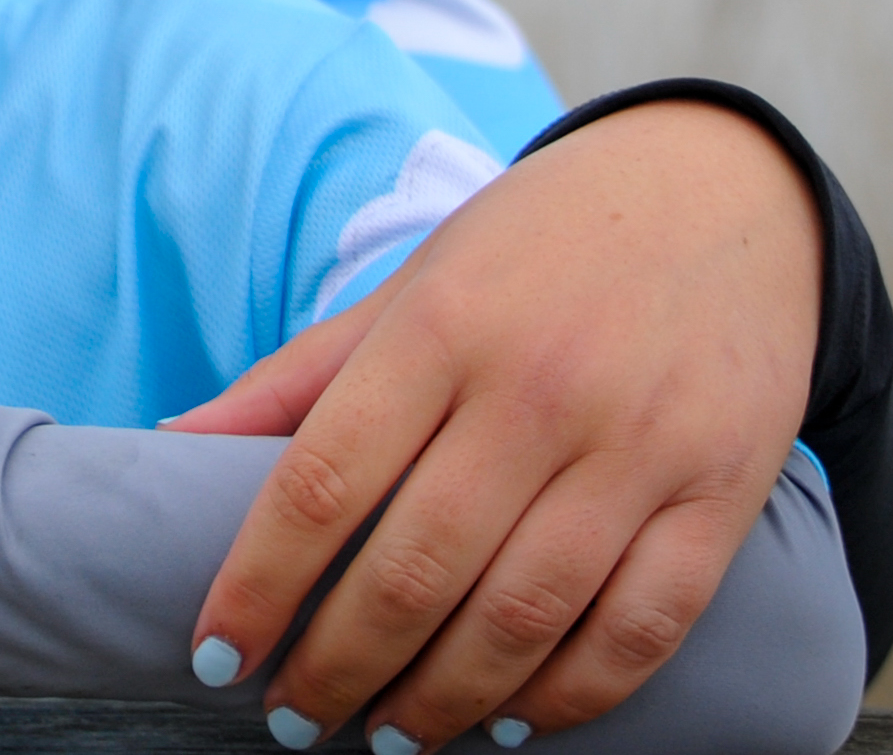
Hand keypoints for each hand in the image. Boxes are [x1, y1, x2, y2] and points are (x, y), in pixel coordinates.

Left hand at [174, 101, 818, 750]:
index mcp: (440, 328)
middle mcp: (537, 388)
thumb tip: (171, 445)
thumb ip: (298, 377)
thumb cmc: (537, 248)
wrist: (718, 191)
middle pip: (415, 569)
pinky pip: (638, 629)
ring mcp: (638, 445)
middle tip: (292, 718)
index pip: (322, 482)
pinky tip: (508, 721)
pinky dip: (568, 697)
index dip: (259, 584)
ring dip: (440, 700)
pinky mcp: (720, 493)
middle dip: (336, 667)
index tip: (217, 656)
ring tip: (387, 735)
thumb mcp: (411, 285)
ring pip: (522, 617)